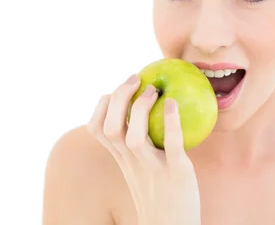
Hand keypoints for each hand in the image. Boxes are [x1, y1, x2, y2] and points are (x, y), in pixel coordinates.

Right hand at [87, 74, 200, 224]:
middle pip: (111, 127)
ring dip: (141, 108)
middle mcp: (132, 163)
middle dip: (119, 98)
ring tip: (155, 90)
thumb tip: (149, 113)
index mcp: (122, 160)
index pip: (97, 130)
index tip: (115, 91)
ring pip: (134, 136)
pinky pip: (171, 145)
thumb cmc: (162, 195)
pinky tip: (173, 103)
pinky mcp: (177, 172)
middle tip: (136, 79)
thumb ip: (140, 147)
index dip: (102, 106)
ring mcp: (153, 169)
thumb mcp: (143, 170)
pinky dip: (171, 122)